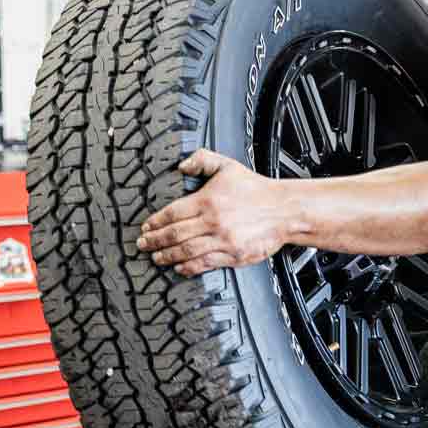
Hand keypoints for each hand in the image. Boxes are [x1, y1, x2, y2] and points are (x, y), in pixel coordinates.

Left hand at [136, 149, 290, 274]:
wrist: (285, 210)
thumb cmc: (256, 190)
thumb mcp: (228, 166)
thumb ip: (203, 160)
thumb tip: (181, 165)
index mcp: (208, 200)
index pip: (172, 213)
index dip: (155, 222)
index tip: (145, 228)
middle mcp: (213, 222)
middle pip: (174, 235)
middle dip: (154, 241)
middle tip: (143, 245)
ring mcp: (223, 240)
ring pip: (186, 251)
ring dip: (167, 256)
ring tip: (156, 258)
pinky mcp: (233, 256)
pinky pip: (204, 264)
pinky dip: (188, 267)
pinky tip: (178, 267)